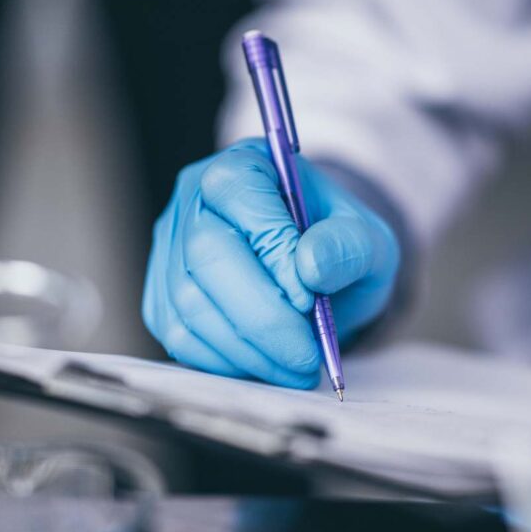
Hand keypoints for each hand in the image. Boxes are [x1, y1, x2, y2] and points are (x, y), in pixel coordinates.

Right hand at [143, 138, 399, 388]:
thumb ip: (348, 246)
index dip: (273, 253)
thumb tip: (310, 266)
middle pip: (206, 256)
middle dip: (262, 318)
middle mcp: (194, 199)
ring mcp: (170, 249)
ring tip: (296, 368)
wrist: (316, 272)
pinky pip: (180, 336)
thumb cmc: (337, 247)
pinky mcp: (162, 297)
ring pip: (189, 304)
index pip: (240, 195)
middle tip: (307, 358)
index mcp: (244, 163)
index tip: (312, 301)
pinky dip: (226, 361)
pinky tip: (265, 364)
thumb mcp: (367, 239)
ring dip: (247, 349)